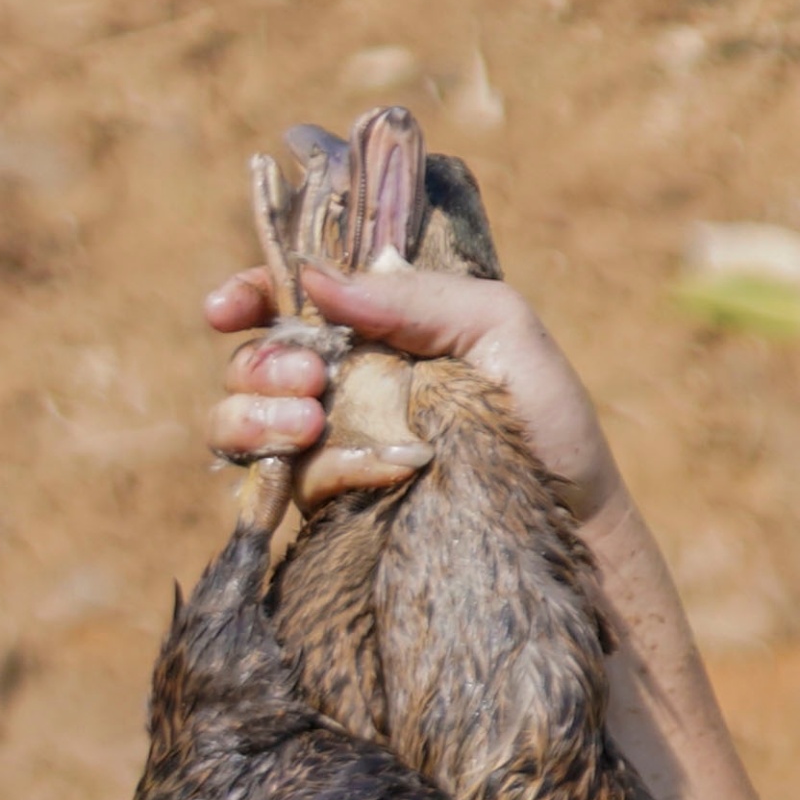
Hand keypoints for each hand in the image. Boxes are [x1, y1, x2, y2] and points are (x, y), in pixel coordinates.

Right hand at [202, 257, 620, 519]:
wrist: (572, 521)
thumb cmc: (546, 417)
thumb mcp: (500, 328)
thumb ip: (417, 296)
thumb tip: (315, 278)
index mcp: (377, 328)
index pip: (289, 297)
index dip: (247, 295)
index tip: (228, 310)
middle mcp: (343, 382)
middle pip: (251, 358)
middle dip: (260, 360)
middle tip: (311, 377)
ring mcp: (331, 444)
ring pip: (239, 420)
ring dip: (251, 412)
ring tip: (309, 419)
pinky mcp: (333, 502)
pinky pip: (278, 482)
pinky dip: (295, 465)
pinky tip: (337, 460)